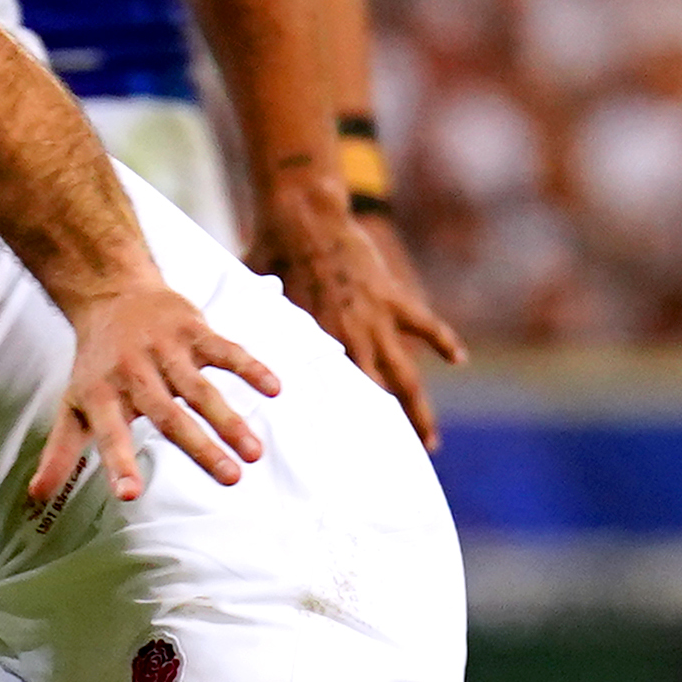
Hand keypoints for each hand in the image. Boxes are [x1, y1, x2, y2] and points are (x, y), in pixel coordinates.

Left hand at [31, 272, 279, 506]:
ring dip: (230, 419)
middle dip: (200, 447)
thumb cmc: (95, 363)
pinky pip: (225, 350)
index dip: (118, 464)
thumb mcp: (72, 406)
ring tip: (254, 452)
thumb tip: (35, 497)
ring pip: (201, 388)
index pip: (109, 435)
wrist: (110, 293)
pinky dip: (250, 368)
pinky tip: (274, 389)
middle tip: (231, 479)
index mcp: (102, 396)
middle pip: (169, 415)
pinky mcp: (192, 329)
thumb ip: (60, 453)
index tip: (130, 495)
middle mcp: (133, 373)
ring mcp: (165, 349)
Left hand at [248, 161, 448, 449]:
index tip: (338, 460)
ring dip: (418, 410)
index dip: (335, 427)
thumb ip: (255, 329)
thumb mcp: (255, 302)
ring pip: (405, 375)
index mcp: (315, 343)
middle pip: (374, 397)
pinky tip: (459, 360)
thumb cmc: (270, 254)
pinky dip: (444, 341)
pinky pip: (425, 324)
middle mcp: (349, 339)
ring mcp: (375, 319)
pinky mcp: (393, 297)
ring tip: (429, 441)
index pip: (327, 396)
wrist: (303, 216)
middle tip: (392, 465)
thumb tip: (222, 350)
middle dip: (385, 434)